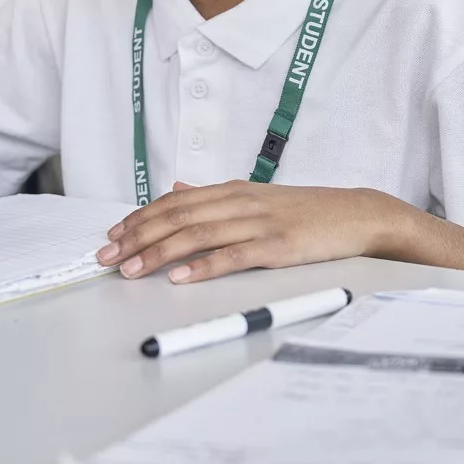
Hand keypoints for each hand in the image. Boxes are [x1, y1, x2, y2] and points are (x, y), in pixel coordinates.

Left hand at [97, 181, 395, 283]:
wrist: (357, 214)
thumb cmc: (307, 211)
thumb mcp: (257, 196)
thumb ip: (216, 194)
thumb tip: (179, 186)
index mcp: (233, 191)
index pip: (174, 201)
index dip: (140, 217)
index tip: (113, 235)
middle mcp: (240, 202)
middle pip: (177, 217)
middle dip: (137, 237)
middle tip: (107, 257)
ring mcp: (258, 224)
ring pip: (197, 235)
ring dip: (158, 252)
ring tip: (130, 269)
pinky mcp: (277, 247)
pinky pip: (233, 256)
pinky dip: (203, 267)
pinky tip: (179, 277)